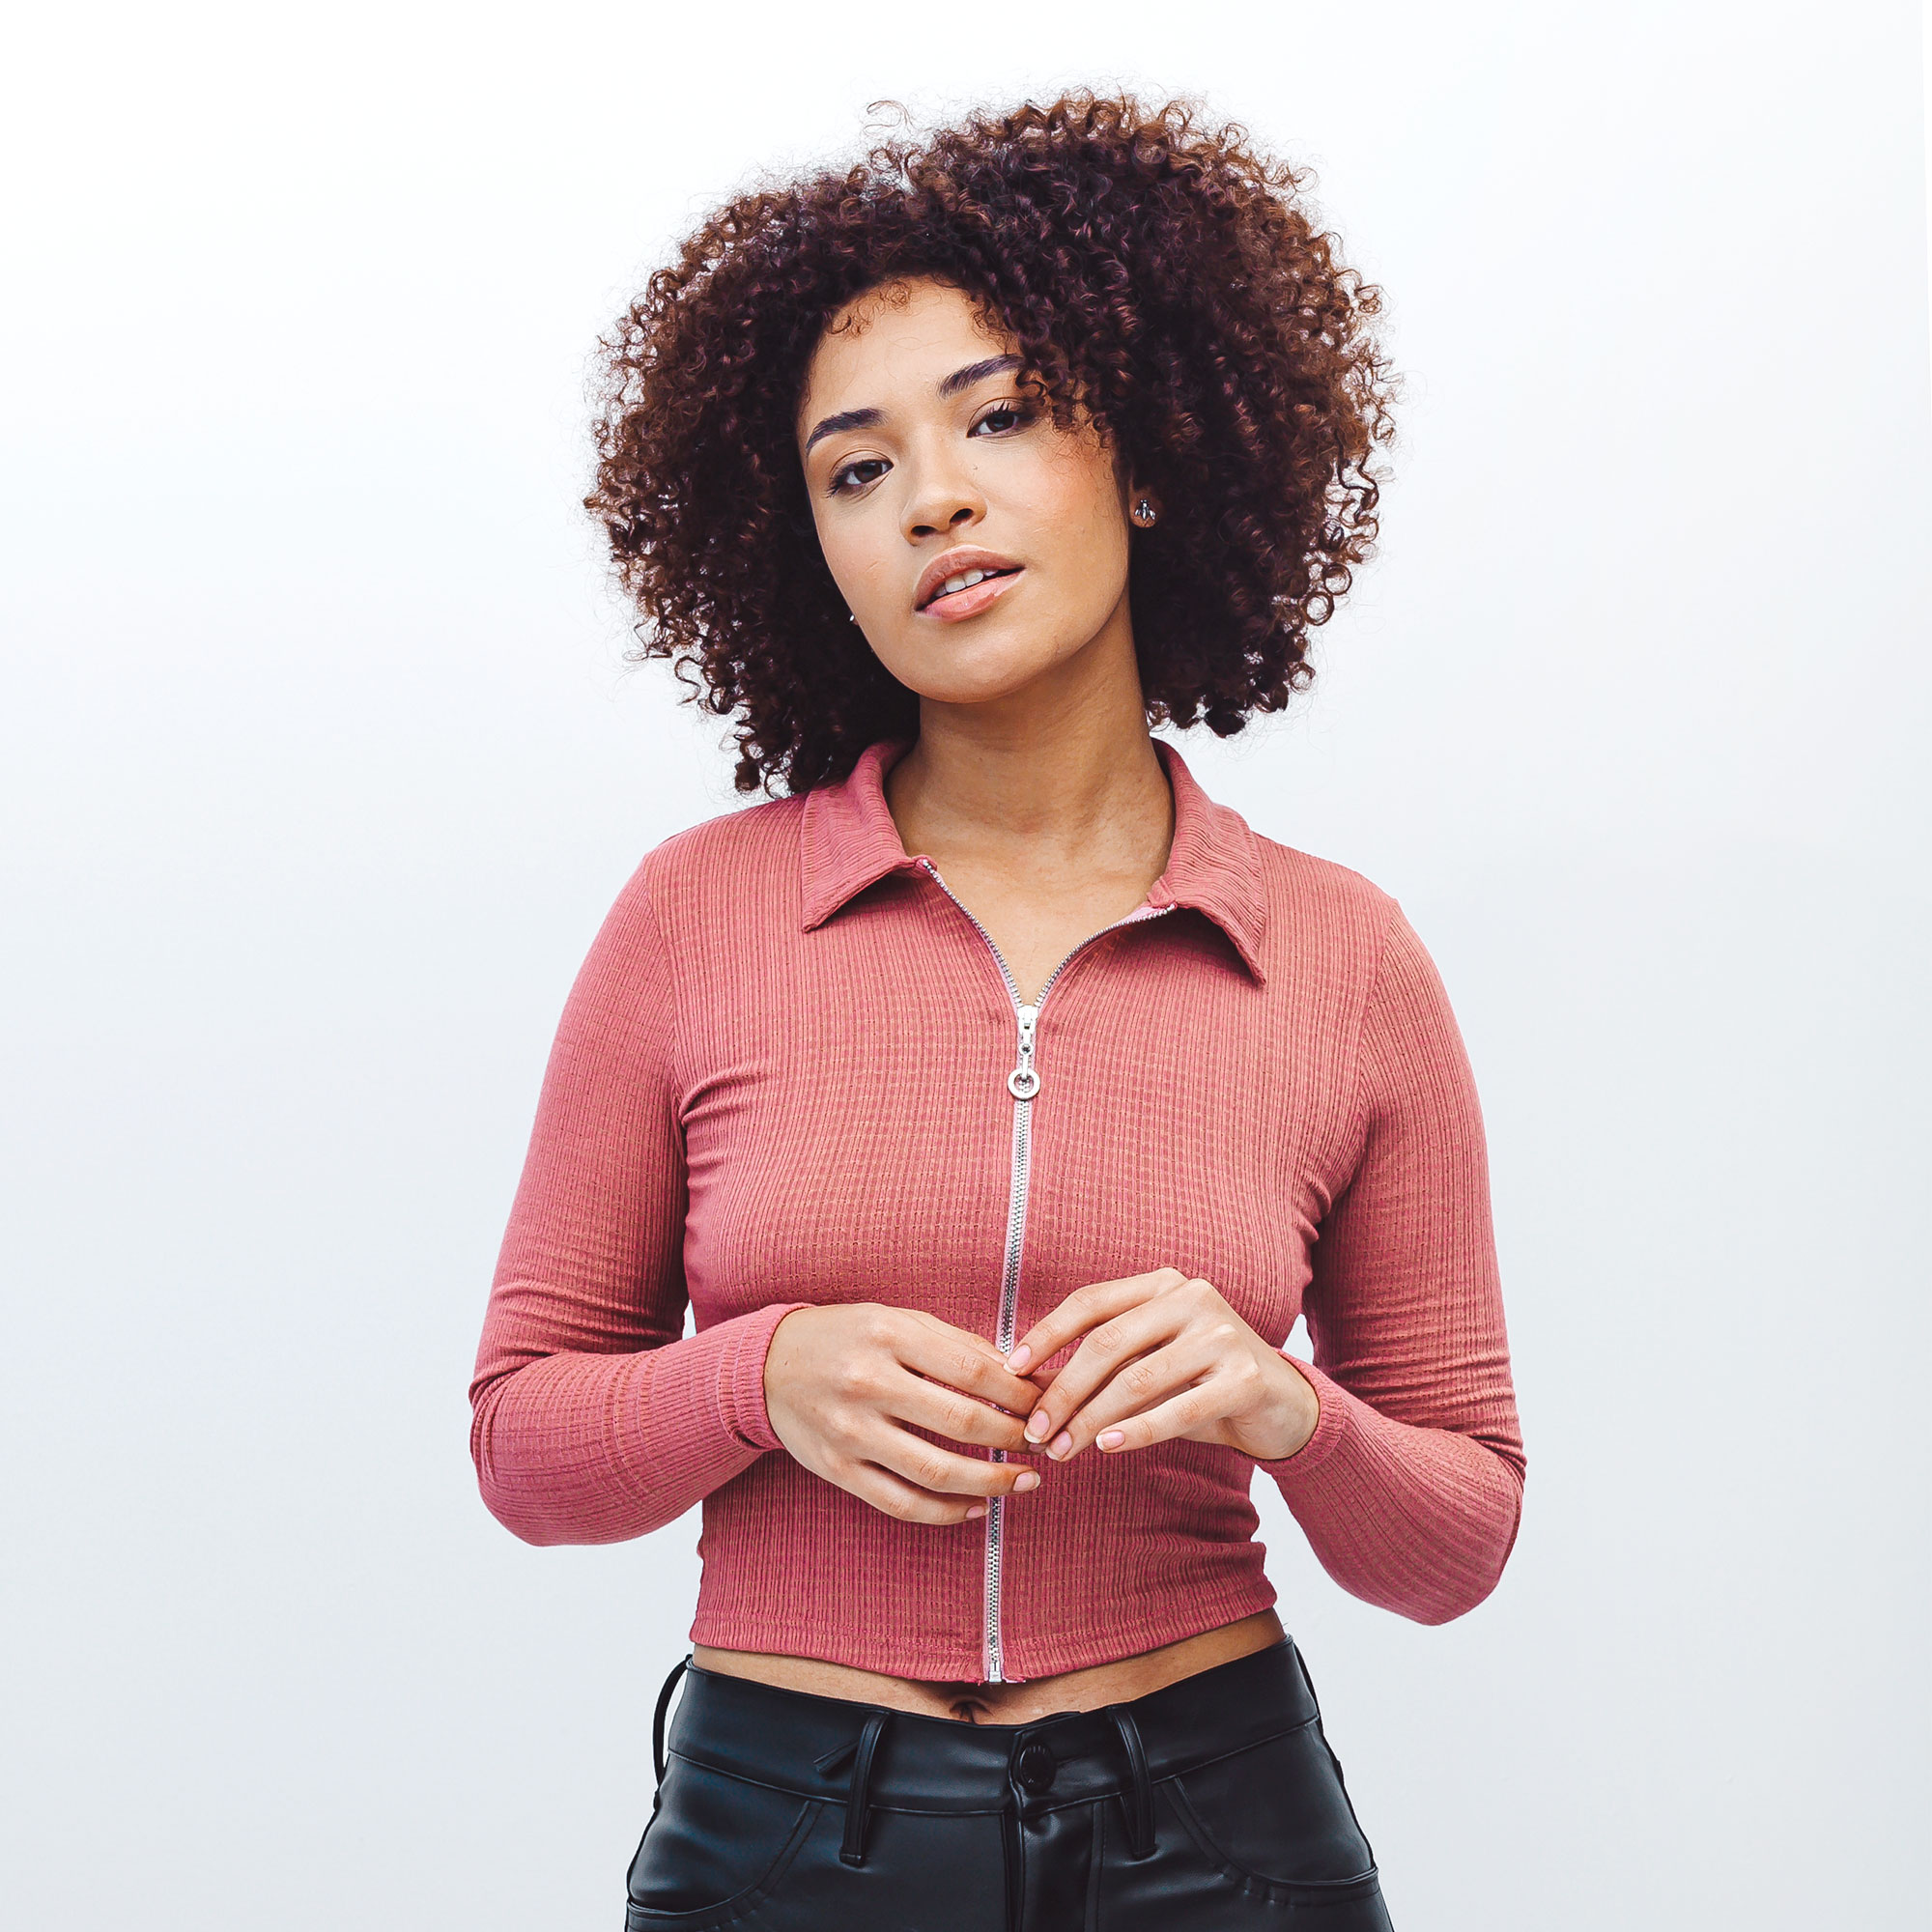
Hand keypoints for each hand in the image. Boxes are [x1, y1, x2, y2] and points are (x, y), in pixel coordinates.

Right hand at [763, 1303, 1046, 1525]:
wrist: (768, 1366)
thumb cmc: (848, 1337)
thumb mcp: (899, 1320)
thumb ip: (957, 1345)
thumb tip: (1022, 1375)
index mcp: (888, 1335)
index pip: (974, 1370)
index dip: (1021, 1393)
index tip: (1048, 1402)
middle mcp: (868, 1383)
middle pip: (961, 1421)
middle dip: (1015, 1438)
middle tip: (1045, 1444)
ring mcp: (850, 1431)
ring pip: (935, 1471)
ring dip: (991, 1482)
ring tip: (1025, 1482)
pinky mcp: (838, 1470)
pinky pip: (901, 1503)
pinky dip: (946, 1512)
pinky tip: (977, 1507)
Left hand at [1004, 1268, 1318, 1464]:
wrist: (1280, 1404)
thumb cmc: (1199, 1381)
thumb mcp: (1150, 1361)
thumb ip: (1103, 1364)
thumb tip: (1029, 1385)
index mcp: (1162, 1284)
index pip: (1091, 1302)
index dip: (1047, 1334)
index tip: (1011, 1369)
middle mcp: (1193, 1297)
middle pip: (1107, 1343)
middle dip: (1063, 1391)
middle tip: (1034, 1431)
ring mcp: (1223, 1334)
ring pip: (1137, 1379)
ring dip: (1091, 1419)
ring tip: (1062, 1450)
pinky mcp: (1246, 1377)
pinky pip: (1178, 1409)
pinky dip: (1136, 1430)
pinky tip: (1106, 1447)